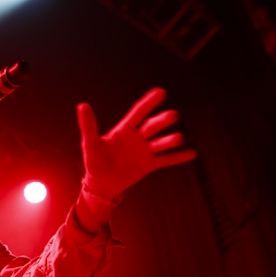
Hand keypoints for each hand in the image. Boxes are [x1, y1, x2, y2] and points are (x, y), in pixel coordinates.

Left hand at [78, 87, 196, 200]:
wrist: (101, 184)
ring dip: (171, 140)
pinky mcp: (150, 165)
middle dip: (163, 121)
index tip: (161, 92)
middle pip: (153, 126)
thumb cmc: (94, 162)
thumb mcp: (90, 144)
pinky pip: (166, 160)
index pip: (138, 113)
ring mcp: (145, 151)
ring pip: (161, 143)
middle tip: (173, 115)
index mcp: (124, 130)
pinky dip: (179, 157)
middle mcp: (137, 138)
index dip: (149, 103)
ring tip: (180, 138)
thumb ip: (88, 126)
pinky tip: (192, 153)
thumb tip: (83, 105)